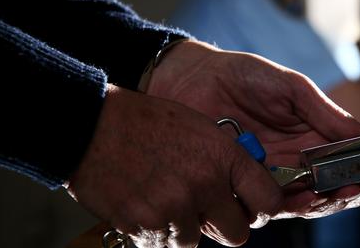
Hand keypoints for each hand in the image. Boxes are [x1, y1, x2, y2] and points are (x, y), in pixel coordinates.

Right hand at [65, 85, 281, 247]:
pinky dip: (156, 231)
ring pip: (195, 240)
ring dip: (183, 226)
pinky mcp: (146, 227)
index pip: (268, 200)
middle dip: (223, 225)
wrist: (91, 127)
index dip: (261, 208)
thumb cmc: (145, 123)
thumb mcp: (200, 128)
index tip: (251, 208)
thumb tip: (241, 188)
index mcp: (224, 157)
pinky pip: (163, 243)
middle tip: (205, 210)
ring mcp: (175, 209)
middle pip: (237, 234)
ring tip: (163, 197)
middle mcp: (205, 185)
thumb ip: (225, 160)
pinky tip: (145, 203)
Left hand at [146, 40, 359, 219]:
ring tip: (347, 191)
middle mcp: (295, 161)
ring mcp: (270, 175)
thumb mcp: (294, 89)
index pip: (347, 162)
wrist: (193, 78)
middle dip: (357, 190)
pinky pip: (270, 205)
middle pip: (332, 188)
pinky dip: (292, 206)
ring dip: (330, 200)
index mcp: (311, 136)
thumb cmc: (244, 76)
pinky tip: (309, 199)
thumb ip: (328, 115)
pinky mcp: (243, 185)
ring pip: (307, 202)